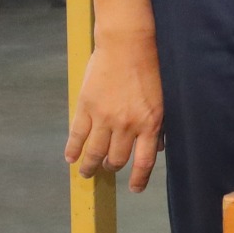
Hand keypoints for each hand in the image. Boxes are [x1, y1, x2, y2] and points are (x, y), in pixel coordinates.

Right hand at [65, 28, 164, 191]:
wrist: (127, 43)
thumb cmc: (150, 67)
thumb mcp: (163, 98)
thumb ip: (161, 125)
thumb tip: (160, 147)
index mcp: (149, 124)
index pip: (143, 162)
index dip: (138, 180)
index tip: (134, 189)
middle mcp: (126, 125)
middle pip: (117, 159)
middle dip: (112, 167)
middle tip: (107, 169)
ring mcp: (104, 118)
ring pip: (95, 152)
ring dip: (90, 166)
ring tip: (86, 172)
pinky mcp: (86, 107)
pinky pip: (77, 135)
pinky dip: (72, 149)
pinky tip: (70, 158)